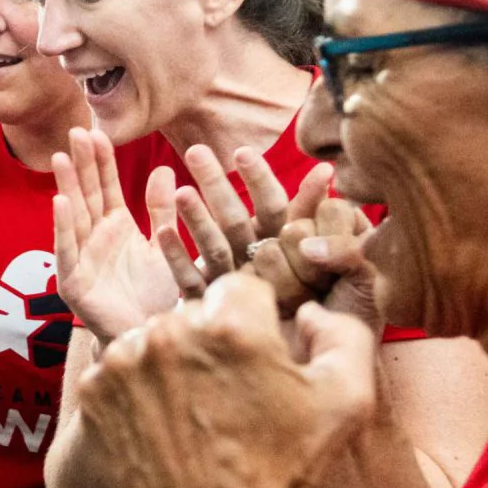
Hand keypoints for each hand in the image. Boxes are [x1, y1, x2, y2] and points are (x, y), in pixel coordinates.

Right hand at [50, 129, 179, 341]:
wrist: (152, 337)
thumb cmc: (158, 296)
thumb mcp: (165, 244)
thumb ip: (161, 209)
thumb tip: (164, 169)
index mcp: (116, 228)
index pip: (106, 187)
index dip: (100, 161)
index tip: (96, 132)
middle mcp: (95, 240)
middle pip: (86, 195)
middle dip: (80, 165)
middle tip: (75, 132)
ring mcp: (81, 260)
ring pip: (74, 217)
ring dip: (66, 187)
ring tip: (60, 158)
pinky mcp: (73, 284)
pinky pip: (68, 251)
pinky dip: (63, 227)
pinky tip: (60, 202)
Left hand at [77, 275, 377, 487]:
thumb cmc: (285, 470)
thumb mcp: (347, 399)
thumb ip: (344, 331)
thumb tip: (310, 303)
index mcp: (231, 326)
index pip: (241, 288)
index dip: (255, 324)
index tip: (257, 363)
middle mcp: (168, 332)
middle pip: (194, 312)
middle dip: (212, 342)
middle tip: (227, 395)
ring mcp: (122, 361)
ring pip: (154, 337)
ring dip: (173, 362)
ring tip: (195, 413)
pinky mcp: (92, 390)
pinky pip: (121, 368)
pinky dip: (139, 388)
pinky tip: (164, 423)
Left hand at [147, 148, 317, 299]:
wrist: (281, 336)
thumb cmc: (301, 277)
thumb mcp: (308, 239)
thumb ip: (310, 206)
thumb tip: (325, 168)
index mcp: (285, 244)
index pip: (273, 207)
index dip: (259, 179)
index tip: (242, 151)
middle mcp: (260, 265)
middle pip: (236, 223)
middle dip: (216, 186)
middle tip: (195, 151)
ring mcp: (234, 285)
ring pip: (215, 251)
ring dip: (197, 219)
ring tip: (179, 190)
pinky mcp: (210, 304)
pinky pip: (190, 282)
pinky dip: (176, 257)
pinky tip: (163, 230)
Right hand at [248, 194, 378, 324]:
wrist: (331, 353)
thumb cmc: (356, 314)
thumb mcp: (368, 273)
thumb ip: (348, 246)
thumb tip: (307, 247)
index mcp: (338, 222)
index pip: (330, 209)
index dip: (337, 240)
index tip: (348, 266)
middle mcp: (302, 232)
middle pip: (295, 230)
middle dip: (313, 269)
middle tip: (325, 287)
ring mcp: (271, 254)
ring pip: (269, 252)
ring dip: (293, 287)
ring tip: (305, 300)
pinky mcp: (247, 276)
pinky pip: (248, 273)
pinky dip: (272, 297)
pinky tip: (283, 307)